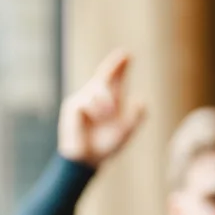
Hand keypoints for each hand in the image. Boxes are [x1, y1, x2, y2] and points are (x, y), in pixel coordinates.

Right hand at [57, 49, 146, 167]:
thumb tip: (142, 102)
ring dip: (106, 100)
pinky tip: (97, 118)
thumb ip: (134, 118)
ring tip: (110, 113)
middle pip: (103, 77)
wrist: (89, 160)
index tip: (126, 54)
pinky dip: (94, 109)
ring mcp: (82, 101)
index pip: (113, 80)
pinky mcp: (72, 107)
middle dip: (114, 67)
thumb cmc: (106, 146)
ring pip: (96, 90)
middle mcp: (95, 98)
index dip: (118, 67)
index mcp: (109, 102)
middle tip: (126, 57)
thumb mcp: (125, 132)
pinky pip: (85, 101)